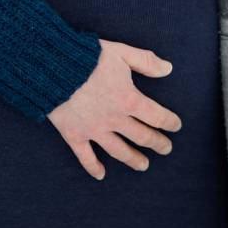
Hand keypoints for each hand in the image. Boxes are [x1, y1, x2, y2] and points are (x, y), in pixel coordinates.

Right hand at [47, 39, 181, 178]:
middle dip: (157, 143)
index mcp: (129, 99)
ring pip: (119, 151)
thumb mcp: (120, 52)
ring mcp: (94, 130)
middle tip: (166, 149)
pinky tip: (101, 174)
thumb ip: (145, 61)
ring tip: (143, 165)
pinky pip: (86, 157)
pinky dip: (93, 167)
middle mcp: (114, 119)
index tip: (176, 126)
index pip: (157, 116)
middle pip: (142, 137)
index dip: (170, 122)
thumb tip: (168, 69)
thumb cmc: (87, 56)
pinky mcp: (74, 135)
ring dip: (134, 159)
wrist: (52, 67)